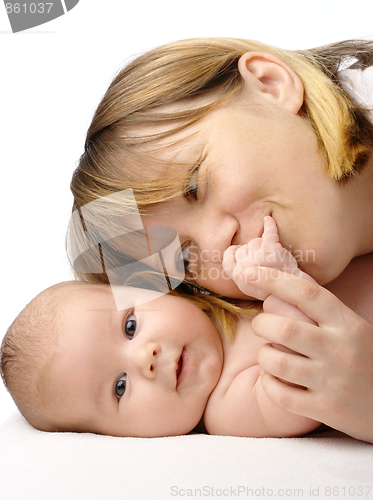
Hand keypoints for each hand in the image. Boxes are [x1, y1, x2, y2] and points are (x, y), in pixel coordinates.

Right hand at [223, 216, 297, 299]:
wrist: (292, 293)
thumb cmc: (271, 287)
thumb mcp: (248, 284)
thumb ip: (239, 271)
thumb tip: (233, 252)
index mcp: (237, 277)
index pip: (228, 258)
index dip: (234, 253)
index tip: (242, 253)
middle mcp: (243, 269)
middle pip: (242, 248)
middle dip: (252, 251)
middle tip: (265, 261)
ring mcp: (256, 260)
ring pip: (254, 242)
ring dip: (263, 246)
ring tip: (273, 258)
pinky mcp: (270, 251)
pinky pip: (268, 232)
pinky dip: (269, 224)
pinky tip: (268, 219)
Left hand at [246, 266, 372, 442]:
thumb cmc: (363, 357)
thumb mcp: (351, 327)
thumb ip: (320, 310)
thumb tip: (279, 283)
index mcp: (346, 323)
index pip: (306, 293)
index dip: (274, 279)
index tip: (249, 272)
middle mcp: (340, 350)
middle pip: (284, 329)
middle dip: (261, 324)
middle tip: (261, 326)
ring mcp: (333, 381)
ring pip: (277, 362)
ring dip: (264, 355)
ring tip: (269, 354)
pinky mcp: (326, 409)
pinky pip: (281, 395)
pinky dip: (269, 383)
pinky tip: (274, 378)